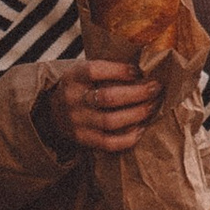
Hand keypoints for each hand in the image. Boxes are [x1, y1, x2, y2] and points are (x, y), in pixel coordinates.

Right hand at [42, 57, 164, 154]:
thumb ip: (107, 69)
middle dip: (137, 93)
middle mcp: (73, 99)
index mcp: (73, 77)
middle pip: (108, 97)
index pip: (95, 71)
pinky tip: (142, 128)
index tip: (139, 71)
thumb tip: (145, 67)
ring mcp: (77, 122)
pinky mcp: (84, 140)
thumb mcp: (84, 71)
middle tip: (155, 88)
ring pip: (111, 121)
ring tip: (152, 106)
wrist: (54, 113)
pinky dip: (129, 138)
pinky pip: (109, 143)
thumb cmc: (81, 87)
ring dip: (137, 114)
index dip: (119, 70)